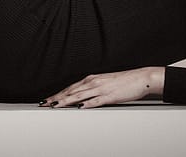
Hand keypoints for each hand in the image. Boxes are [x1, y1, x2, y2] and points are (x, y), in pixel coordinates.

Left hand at [40, 67, 164, 108]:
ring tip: (55, 106)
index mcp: (91, 79)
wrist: (140, 78)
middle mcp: (93, 82)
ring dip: (66, 101)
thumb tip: (82, 98)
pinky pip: (96, 100)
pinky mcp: (110, 96)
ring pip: (80, 95)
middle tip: (45, 103)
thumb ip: (92, 90)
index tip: (48, 99)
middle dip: (57, 98)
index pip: (70, 88)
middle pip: (71, 92)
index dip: (58, 94)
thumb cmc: (123, 82)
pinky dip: (86, 104)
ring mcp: (101, 89)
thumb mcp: (104, 83)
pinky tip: (79, 107)